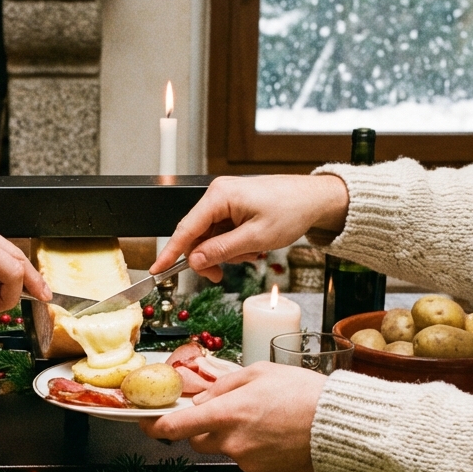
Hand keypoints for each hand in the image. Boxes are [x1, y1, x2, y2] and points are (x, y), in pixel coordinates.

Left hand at [139, 363, 327, 471]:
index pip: (174, 426)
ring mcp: (246, 461)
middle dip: (203, 426)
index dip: (153, 425)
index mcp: (225, 414)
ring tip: (264, 419)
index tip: (145, 421)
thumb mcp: (259, 372)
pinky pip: (245, 460)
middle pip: (197, 439)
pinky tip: (275, 435)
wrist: (339, 426)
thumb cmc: (303, 392)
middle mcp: (230, 442)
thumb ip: (223, 386)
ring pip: (223, 449)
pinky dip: (252, 448)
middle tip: (227, 410)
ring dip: (231, 436)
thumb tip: (201, 399)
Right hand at [151, 175, 349, 280]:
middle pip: (196, 235)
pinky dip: (232, 246)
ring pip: (209, 237)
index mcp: (219, 196)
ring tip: (250, 254)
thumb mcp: (255, 238)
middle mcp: (218, 195)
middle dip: (207, 257)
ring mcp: (225, 201)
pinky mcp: (233, 207)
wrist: (315, 199)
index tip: (157, 270)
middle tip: (218, 275)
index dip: (170, 252)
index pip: (186, 229)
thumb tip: (194, 260)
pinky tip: (250, 248)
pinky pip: (222, 232)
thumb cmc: (291, 210)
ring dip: (224, 253)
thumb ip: (221, 250)